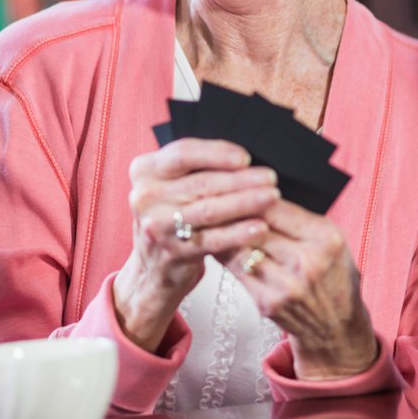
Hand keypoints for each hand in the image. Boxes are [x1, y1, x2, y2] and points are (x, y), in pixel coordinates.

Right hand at [114, 138, 279, 350]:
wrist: (154, 265)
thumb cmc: (173, 214)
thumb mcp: (172, 186)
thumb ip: (197, 168)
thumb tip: (246, 158)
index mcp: (145, 170)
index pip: (183, 153)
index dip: (217, 153)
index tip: (246, 157)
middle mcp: (145, 196)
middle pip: (201, 182)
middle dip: (241, 179)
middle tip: (270, 177)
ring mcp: (157, 225)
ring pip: (209, 209)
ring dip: (245, 202)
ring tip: (272, 197)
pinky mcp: (174, 251)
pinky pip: (213, 239)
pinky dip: (239, 232)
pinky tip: (260, 227)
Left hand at [224, 200, 378, 381]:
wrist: (336, 325)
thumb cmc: (334, 276)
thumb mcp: (331, 240)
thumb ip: (299, 219)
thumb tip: (258, 196)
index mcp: (326, 238)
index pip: (277, 208)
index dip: (251, 194)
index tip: (238, 187)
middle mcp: (307, 262)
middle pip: (255, 227)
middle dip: (233, 213)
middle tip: (215, 201)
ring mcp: (285, 285)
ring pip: (240, 249)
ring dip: (223, 234)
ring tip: (212, 221)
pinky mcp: (267, 303)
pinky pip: (237, 272)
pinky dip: (226, 257)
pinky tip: (219, 246)